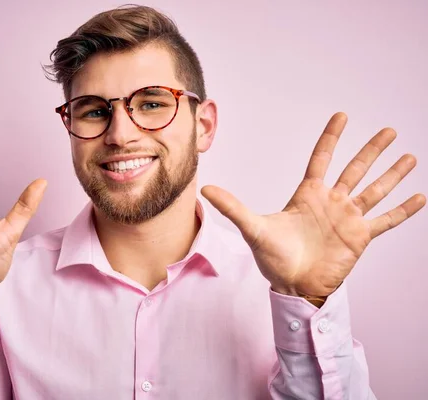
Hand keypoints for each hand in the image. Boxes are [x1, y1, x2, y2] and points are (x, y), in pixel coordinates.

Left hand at [202, 112, 424, 297]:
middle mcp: (331, 202)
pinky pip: (386, 220)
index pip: (322, 158)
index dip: (331, 137)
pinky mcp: (360, 237)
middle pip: (355, 168)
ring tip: (409, 157)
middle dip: (371, 150)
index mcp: (308, 194)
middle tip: (389, 130)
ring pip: (374, 189)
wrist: (292, 286)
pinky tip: (420, 197)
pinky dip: (403, 210)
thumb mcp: (253, 228)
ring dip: (392, 174)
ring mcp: (347, 218)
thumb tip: (206, 188)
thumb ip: (233, 206)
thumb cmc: (273, 258)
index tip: (342, 115)